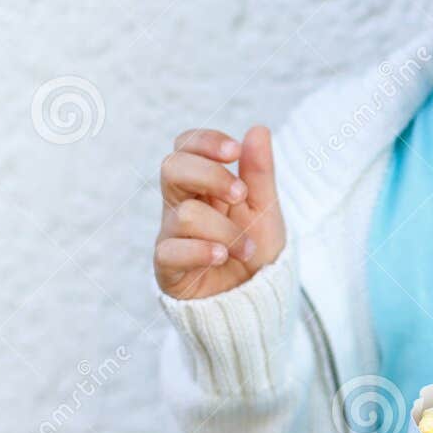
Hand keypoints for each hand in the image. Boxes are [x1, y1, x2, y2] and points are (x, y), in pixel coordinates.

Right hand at [154, 125, 286, 300]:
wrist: (254, 302)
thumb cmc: (256, 253)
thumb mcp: (265, 210)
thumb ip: (260, 173)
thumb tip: (257, 129)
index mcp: (202, 185)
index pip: (186, 147)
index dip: (205, 142)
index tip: (234, 151)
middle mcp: (181, 205)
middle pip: (172, 167)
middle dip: (210, 176)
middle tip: (241, 196)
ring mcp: (171, 235)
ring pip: (185, 213)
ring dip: (225, 230)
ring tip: (247, 249)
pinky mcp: (167, 267)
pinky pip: (171, 249)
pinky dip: (201, 250)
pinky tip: (222, 256)